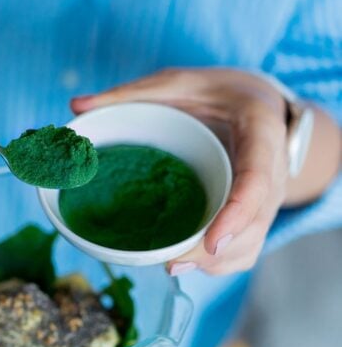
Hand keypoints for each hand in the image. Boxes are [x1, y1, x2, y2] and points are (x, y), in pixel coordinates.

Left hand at [71, 68, 288, 275]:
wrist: (254, 101)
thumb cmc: (214, 91)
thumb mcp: (176, 82)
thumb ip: (129, 94)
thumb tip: (75, 105)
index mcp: (259, 132)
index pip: (258, 180)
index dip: (237, 214)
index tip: (211, 243)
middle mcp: (271, 171)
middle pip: (254, 224)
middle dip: (214, 251)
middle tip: (170, 263)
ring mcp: (268, 196)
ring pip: (251, 243)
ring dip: (214, 263)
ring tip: (171, 264)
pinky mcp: (256, 212)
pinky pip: (246, 247)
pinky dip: (219, 262)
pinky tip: (186, 261)